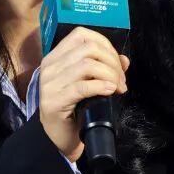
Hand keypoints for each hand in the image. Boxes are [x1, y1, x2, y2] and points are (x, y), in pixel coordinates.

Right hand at [39, 26, 129, 162]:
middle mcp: (49, 66)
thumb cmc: (73, 109)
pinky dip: (101, 86)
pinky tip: (110, 91)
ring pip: (87, 65)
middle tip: (121, 80)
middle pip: (88, 48)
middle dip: (111, 62)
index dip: (104, 44)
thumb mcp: (88, 84)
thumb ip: (103, 68)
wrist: (57, 138)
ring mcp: (49, 84)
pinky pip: (82, 87)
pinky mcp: (54, 101)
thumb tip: (124, 60)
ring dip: (110, 75)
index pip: (81, 35)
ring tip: (118, 88)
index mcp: (55, 57)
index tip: (117, 62)